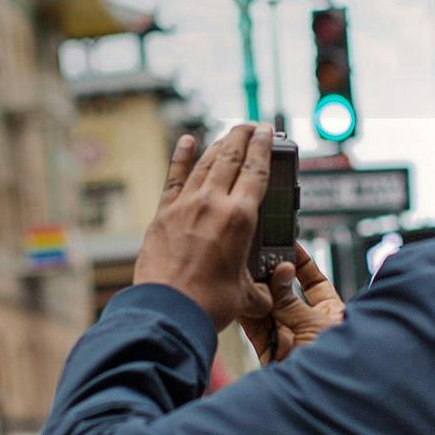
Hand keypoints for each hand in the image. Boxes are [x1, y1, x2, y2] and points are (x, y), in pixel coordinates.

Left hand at [131, 125, 275, 330]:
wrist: (168, 309)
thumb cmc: (208, 303)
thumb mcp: (248, 297)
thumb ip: (264, 290)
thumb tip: (271, 292)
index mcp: (240, 218)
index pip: (256, 170)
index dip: (263, 146)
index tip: (266, 131)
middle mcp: (212, 203)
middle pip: (230, 157)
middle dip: (242, 136)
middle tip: (250, 125)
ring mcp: (185, 205)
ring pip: (205, 163)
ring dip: (219, 145)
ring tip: (228, 135)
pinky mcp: (163, 214)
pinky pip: (174, 177)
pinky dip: (181, 157)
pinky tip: (187, 142)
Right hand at [239, 243, 345, 365]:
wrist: (321, 405)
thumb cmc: (340, 367)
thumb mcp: (316, 326)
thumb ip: (292, 300)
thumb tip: (281, 272)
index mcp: (333, 314)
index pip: (315, 281)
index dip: (302, 262)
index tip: (287, 244)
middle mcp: (309, 324)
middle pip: (287, 292)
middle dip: (273, 275)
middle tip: (259, 256)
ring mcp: (289, 337)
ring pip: (268, 307)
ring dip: (257, 290)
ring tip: (245, 270)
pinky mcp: (270, 351)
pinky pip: (255, 326)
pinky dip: (247, 311)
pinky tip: (240, 293)